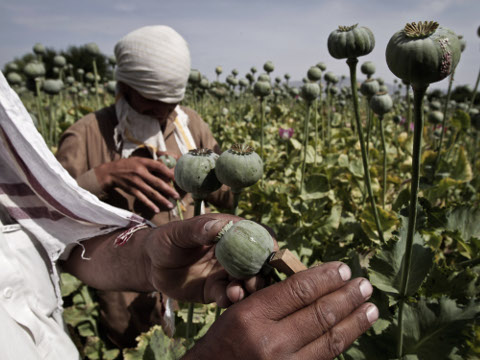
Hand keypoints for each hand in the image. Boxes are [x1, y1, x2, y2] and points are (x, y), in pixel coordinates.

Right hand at [94, 156, 179, 212]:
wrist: (110, 173)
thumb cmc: (127, 165)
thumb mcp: (138, 160)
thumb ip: (151, 164)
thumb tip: (167, 170)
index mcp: (143, 162)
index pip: (158, 166)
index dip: (168, 172)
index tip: (177, 178)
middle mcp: (140, 172)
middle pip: (157, 182)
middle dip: (168, 190)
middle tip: (177, 196)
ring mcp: (135, 182)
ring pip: (151, 192)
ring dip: (162, 200)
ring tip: (170, 205)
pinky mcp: (131, 190)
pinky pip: (142, 198)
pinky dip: (149, 205)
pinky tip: (156, 209)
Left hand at [144, 214, 276, 305]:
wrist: (151, 264)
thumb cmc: (165, 240)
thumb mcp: (178, 232)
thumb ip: (198, 229)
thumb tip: (218, 226)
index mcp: (229, 232)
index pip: (258, 234)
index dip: (268, 244)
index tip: (270, 257)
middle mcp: (233, 253)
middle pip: (258, 262)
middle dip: (260, 273)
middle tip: (252, 282)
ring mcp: (226, 273)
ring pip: (246, 282)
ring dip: (246, 289)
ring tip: (236, 293)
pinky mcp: (216, 290)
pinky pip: (229, 296)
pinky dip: (229, 299)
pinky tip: (222, 299)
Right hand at [184, 262, 377, 359]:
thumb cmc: (224, 340)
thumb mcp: (239, 311)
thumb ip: (274, 299)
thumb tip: (315, 284)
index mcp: (252, 316)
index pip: (298, 290)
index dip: (325, 277)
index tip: (343, 268)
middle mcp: (270, 342)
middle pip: (319, 314)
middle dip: (347, 297)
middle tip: (364, 285)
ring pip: (329, 340)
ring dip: (354, 322)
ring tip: (371, 309)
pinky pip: (323, 359)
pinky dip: (340, 343)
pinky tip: (351, 332)